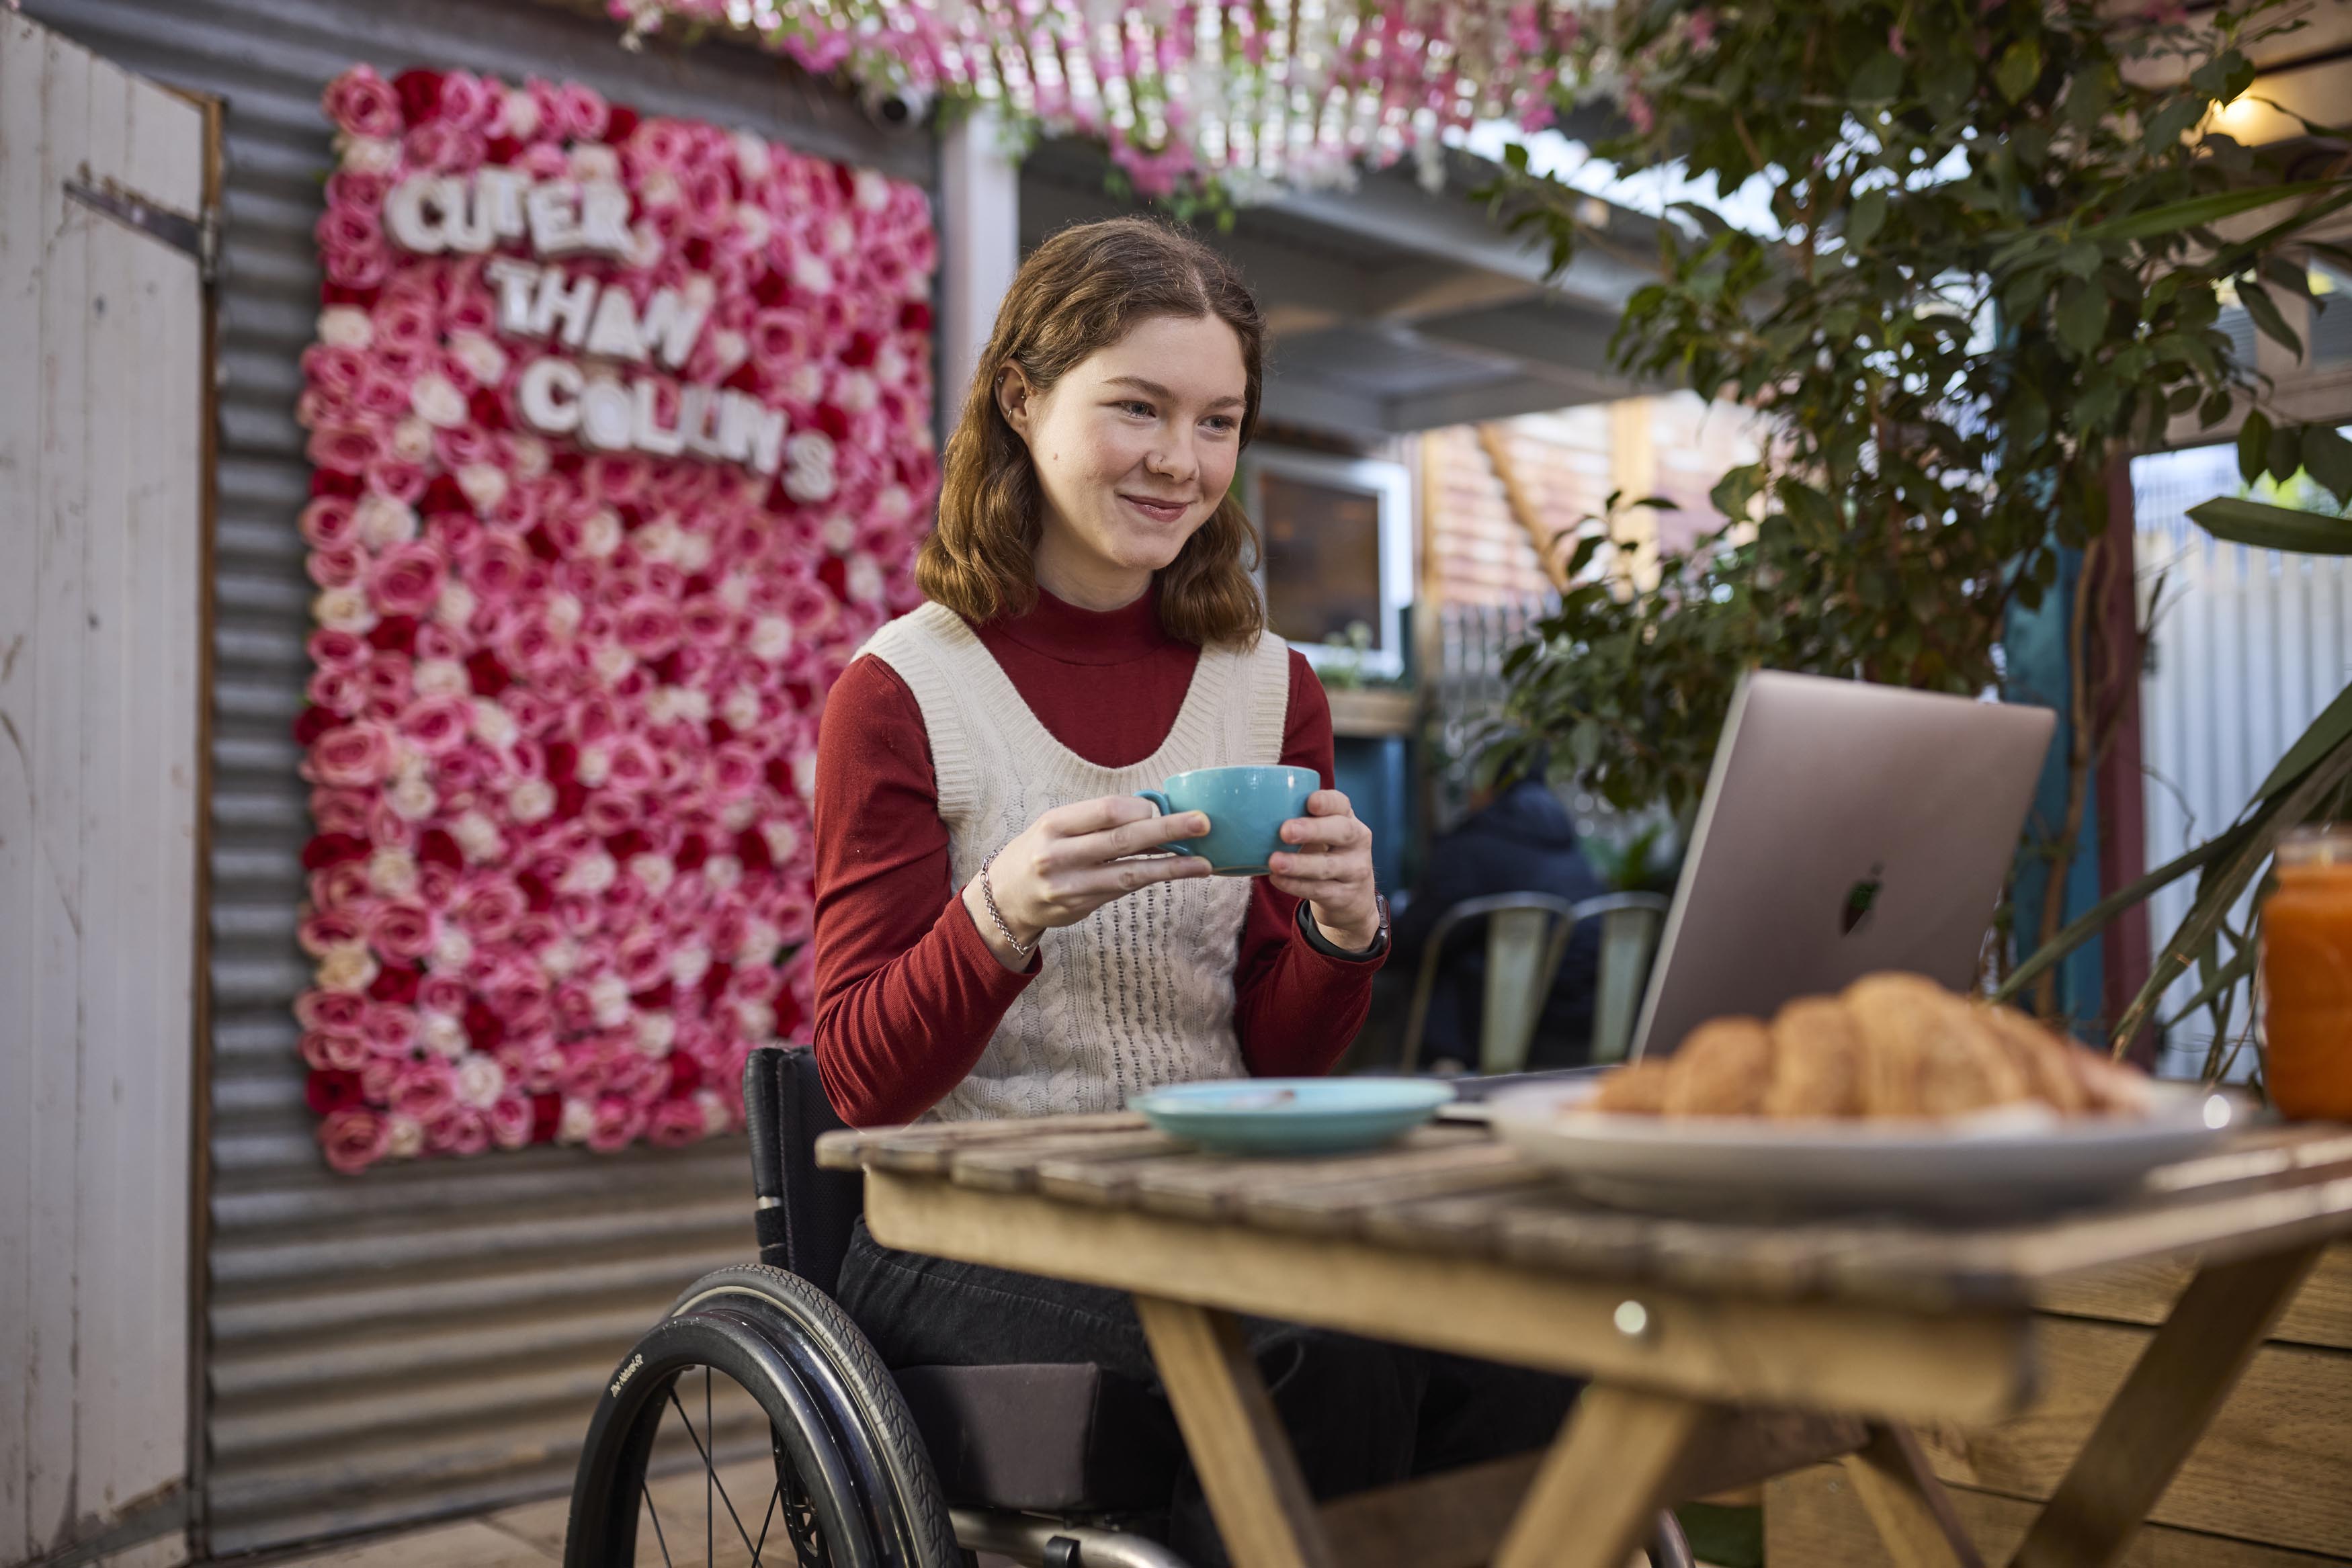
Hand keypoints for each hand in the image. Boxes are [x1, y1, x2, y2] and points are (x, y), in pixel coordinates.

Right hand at [962, 795, 1214, 970]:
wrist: (1003, 899)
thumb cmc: (1038, 851)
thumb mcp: (1055, 827)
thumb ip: (1095, 821)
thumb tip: (1151, 811)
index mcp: (1053, 824)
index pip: (1105, 811)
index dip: (1140, 809)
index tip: (1160, 807)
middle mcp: (1060, 856)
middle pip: (1123, 840)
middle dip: (1168, 830)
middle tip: (1203, 823)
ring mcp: (1072, 886)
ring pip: (1130, 873)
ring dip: (1172, 866)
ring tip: (1204, 862)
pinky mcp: (1083, 906)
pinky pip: (1125, 889)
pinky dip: (1154, 878)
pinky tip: (1180, 872)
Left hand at [1270, 789, 1378, 950]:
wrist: (1352, 898)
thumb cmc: (1326, 854)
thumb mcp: (1321, 833)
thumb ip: (1298, 820)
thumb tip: (1249, 810)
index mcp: (1347, 818)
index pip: (1341, 804)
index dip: (1327, 801)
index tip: (1310, 802)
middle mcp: (1357, 841)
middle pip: (1341, 832)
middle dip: (1313, 830)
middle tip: (1285, 831)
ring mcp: (1354, 870)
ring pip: (1327, 866)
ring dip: (1299, 864)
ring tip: (1274, 861)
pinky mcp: (1344, 896)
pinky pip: (1318, 890)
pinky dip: (1295, 885)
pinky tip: (1277, 879)